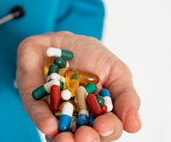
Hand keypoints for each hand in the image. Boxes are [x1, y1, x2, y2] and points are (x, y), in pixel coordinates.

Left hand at [16, 32, 140, 141]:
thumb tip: (136, 126)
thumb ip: (126, 97)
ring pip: (59, 135)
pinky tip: (50, 127)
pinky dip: (43, 120)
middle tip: (86, 136)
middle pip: (84, 137)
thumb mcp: (116, 71)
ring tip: (66, 140)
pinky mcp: (34, 101)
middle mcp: (77, 119)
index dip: (108, 130)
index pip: (108, 129)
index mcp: (100, 115)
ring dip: (63, 140)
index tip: (104, 126)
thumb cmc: (92, 56)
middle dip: (86, 139)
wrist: (62, 39)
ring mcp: (54, 112)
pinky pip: (37, 113)